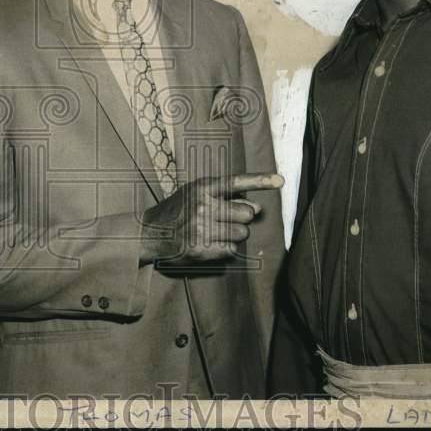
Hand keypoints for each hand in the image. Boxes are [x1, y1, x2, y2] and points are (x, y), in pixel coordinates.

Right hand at [139, 173, 282, 264]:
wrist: (149, 233)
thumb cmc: (178, 210)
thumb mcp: (195, 193)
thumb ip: (225, 196)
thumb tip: (258, 208)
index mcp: (202, 188)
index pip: (236, 181)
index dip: (260, 180)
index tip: (280, 181)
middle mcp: (203, 206)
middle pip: (247, 213)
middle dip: (243, 218)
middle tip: (227, 219)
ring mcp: (202, 229)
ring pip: (242, 233)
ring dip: (236, 234)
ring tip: (217, 231)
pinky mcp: (201, 249)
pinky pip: (232, 249)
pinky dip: (226, 248)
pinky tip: (211, 242)